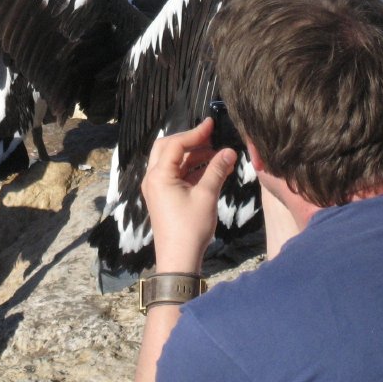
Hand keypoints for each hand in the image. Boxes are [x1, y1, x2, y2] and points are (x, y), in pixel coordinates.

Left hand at [141, 118, 237, 272]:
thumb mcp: (206, 196)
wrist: (179, 258)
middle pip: (168, 148)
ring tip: (218, 154)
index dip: (194, 133)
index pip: (175, 144)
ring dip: (193, 156)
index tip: (211, 124)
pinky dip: (192, 169)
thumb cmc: (190, 227)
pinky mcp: (164, 196)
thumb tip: (229, 151)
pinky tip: (212, 168)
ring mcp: (157, 187)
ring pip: (173, 162)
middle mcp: (153, 178)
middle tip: (210, 136)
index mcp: (158, 175)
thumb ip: (216, 170)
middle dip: (190, 141)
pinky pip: (176, 175)